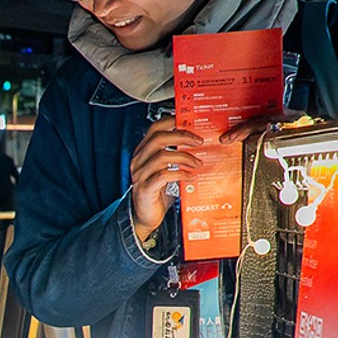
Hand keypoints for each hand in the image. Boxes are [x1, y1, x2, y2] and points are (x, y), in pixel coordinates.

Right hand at [127, 120, 210, 240]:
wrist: (144, 216)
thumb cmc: (156, 192)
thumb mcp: (164, 170)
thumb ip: (173, 156)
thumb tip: (195, 144)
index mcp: (143, 152)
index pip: (154, 129)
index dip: (171, 122)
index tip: (187, 121)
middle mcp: (139, 160)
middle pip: (159, 139)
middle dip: (181, 137)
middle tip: (198, 142)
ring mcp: (140, 174)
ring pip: (162, 156)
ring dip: (184, 157)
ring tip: (197, 163)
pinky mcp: (145, 188)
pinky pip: (164, 175)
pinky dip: (180, 173)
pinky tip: (190, 176)